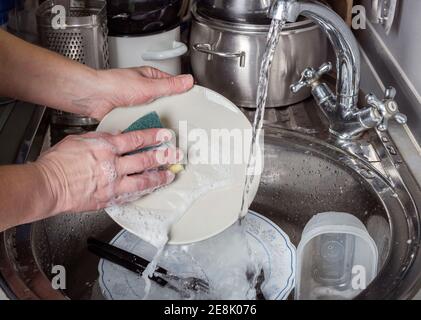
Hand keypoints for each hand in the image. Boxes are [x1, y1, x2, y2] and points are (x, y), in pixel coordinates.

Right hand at [33, 129, 182, 214]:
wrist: (48, 185)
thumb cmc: (58, 162)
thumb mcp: (80, 140)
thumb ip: (101, 139)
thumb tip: (117, 136)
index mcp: (105, 147)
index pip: (136, 139)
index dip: (153, 137)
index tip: (165, 136)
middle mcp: (112, 165)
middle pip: (144, 160)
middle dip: (163, 157)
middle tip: (175, 155)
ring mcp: (112, 184)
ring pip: (142, 180)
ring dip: (159, 177)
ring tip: (170, 175)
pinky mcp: (109, 198)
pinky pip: (131, 195)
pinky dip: (143, 191)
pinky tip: (151, 189)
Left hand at [84, 67, 193, 119]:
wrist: (93, 98)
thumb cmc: (114, 85)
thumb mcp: (148, 86)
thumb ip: (169, 86)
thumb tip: (187, 81)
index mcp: (151, 77)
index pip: (173, 84)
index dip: (183, 92)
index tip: (192, 100)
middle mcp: (145, 90)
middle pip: (165, 102)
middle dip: (169, 110)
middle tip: (177, 117)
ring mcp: (138, 104)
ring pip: (154, 114)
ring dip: (155, 119)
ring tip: (160, 124)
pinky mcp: (131, 116)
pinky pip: (143, 122)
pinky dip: (145, 126)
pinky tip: (148, 129)